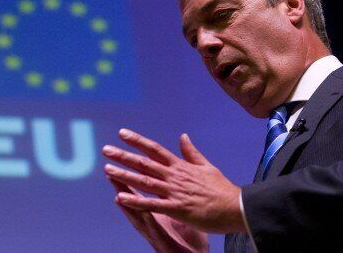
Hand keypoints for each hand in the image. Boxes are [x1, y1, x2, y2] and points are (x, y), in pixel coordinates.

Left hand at [103, 128, 244, 233]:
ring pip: (144, 182)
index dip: (137, 141)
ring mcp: (174, 192)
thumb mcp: (206, 166)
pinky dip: (135, 201)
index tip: (122, 133)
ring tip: (106, 169)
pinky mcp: (177, 209)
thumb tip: (182, 136)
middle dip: (123, 156)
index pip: (155, 150)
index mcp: (181, 166)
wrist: (236, 207)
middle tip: (105, 149)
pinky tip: (120, 198)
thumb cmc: (222, 189)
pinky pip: (152, 205)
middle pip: (144, 163)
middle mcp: (174, 176)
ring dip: (124, 175)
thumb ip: (191, 152)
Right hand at [108, 179, 208, 252]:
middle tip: (110, 170)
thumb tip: (176, 175)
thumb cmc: (190, 237)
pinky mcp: (163, 244)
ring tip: (117, 193)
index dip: (133, 174)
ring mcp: (156, 232)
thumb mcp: (184, 211)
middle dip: (122, 186)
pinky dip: (150, 222)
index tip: (124, 157)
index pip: (143, 188)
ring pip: (140, 216)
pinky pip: (156, 231)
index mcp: (158, 209)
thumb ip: (177, 193)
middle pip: (135, 199)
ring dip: (129, 205)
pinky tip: (146, 212)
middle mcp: (153, 220)